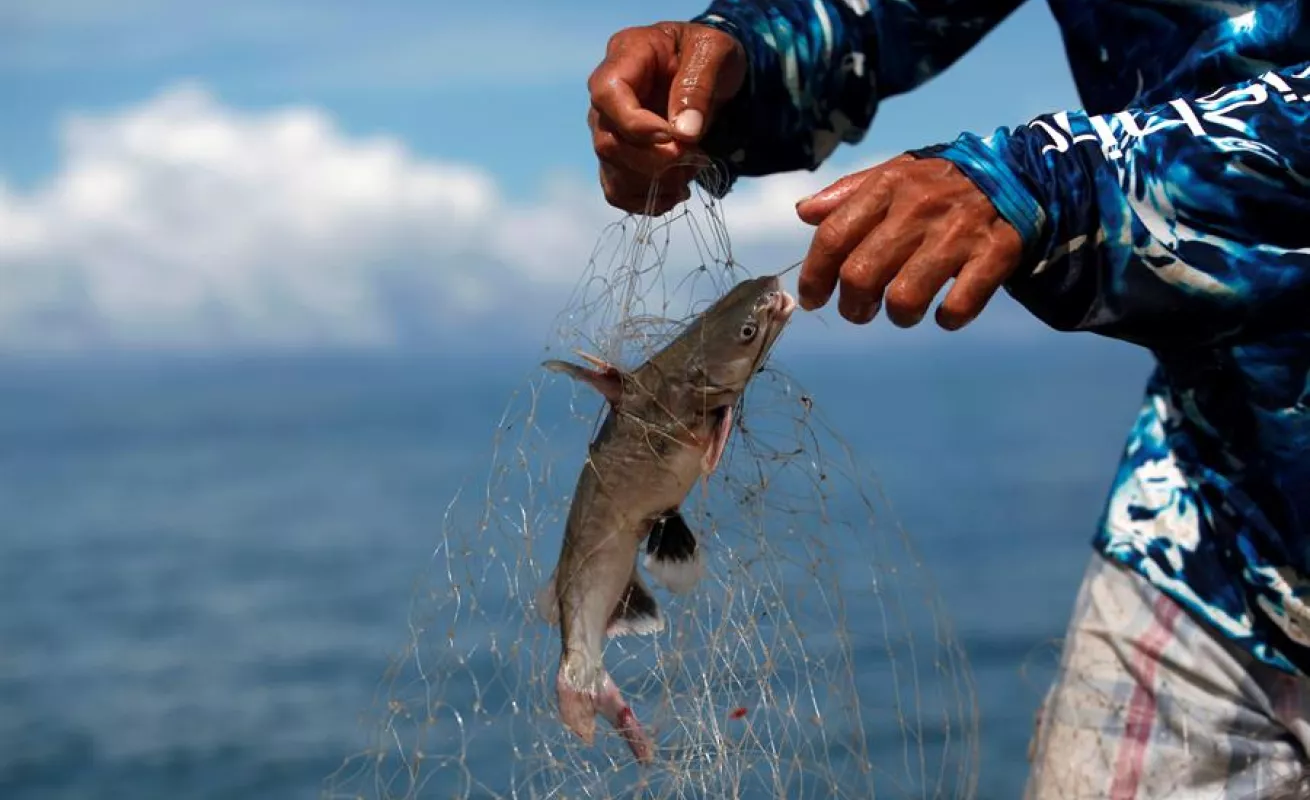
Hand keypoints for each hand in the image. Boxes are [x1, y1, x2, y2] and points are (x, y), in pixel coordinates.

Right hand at [587, 22, 745, 214]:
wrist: (710, 70)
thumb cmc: (709, 54)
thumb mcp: (715, 53)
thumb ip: (698, 86)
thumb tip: (684, 134)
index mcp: (625, 55)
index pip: (607, 95)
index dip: (636, 125)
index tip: (674, 137)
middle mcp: (607, 95)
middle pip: (608, 141)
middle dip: (654, 161)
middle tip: (695, 157)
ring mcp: (609, 128)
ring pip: (612, 171)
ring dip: (656, 183)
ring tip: (693, 170)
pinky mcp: (619, 156)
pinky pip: (619, 190)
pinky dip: (649, 200)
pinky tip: (678, 190)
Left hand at [794, 155, 1023, 329]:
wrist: (1016, 173)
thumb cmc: (938, 184)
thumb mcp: (893, 175)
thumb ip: (846, 194)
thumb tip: (804, 212)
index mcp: (888, 186)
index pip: (833, 236)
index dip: (814, 275)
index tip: (813, 298)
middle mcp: (919, 208)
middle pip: (861, 275)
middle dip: (853, 306)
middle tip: (861, 310)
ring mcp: (957, 233)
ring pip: (904, 299)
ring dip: (898, 316)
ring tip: (904, 311)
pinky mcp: (994, 254)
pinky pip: (957, 307)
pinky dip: (947, 318)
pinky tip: (944, 311)